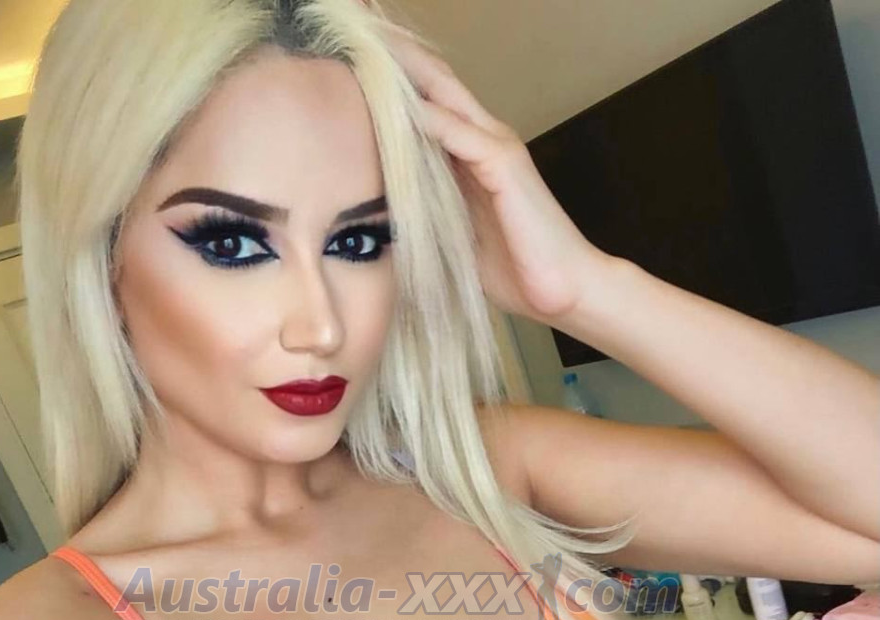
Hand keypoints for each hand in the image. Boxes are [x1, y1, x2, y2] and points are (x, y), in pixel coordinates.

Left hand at [383, 25, 613, 325]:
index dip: (393, 82)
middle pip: (434, 85)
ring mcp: (496, 148)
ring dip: (406, 73)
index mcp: (469, 156)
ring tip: (368, 50)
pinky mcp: (504, 167)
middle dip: (396, 59)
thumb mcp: (453, 237)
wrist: (561, 292)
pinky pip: (460, 134)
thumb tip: (383, 214)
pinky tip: (399, 106)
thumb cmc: (514, 270)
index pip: (427, 104)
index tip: (353, 64)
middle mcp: (483, 140)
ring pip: (444, 97)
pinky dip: (430, 119)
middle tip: (356, 33)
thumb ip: (425, 212)